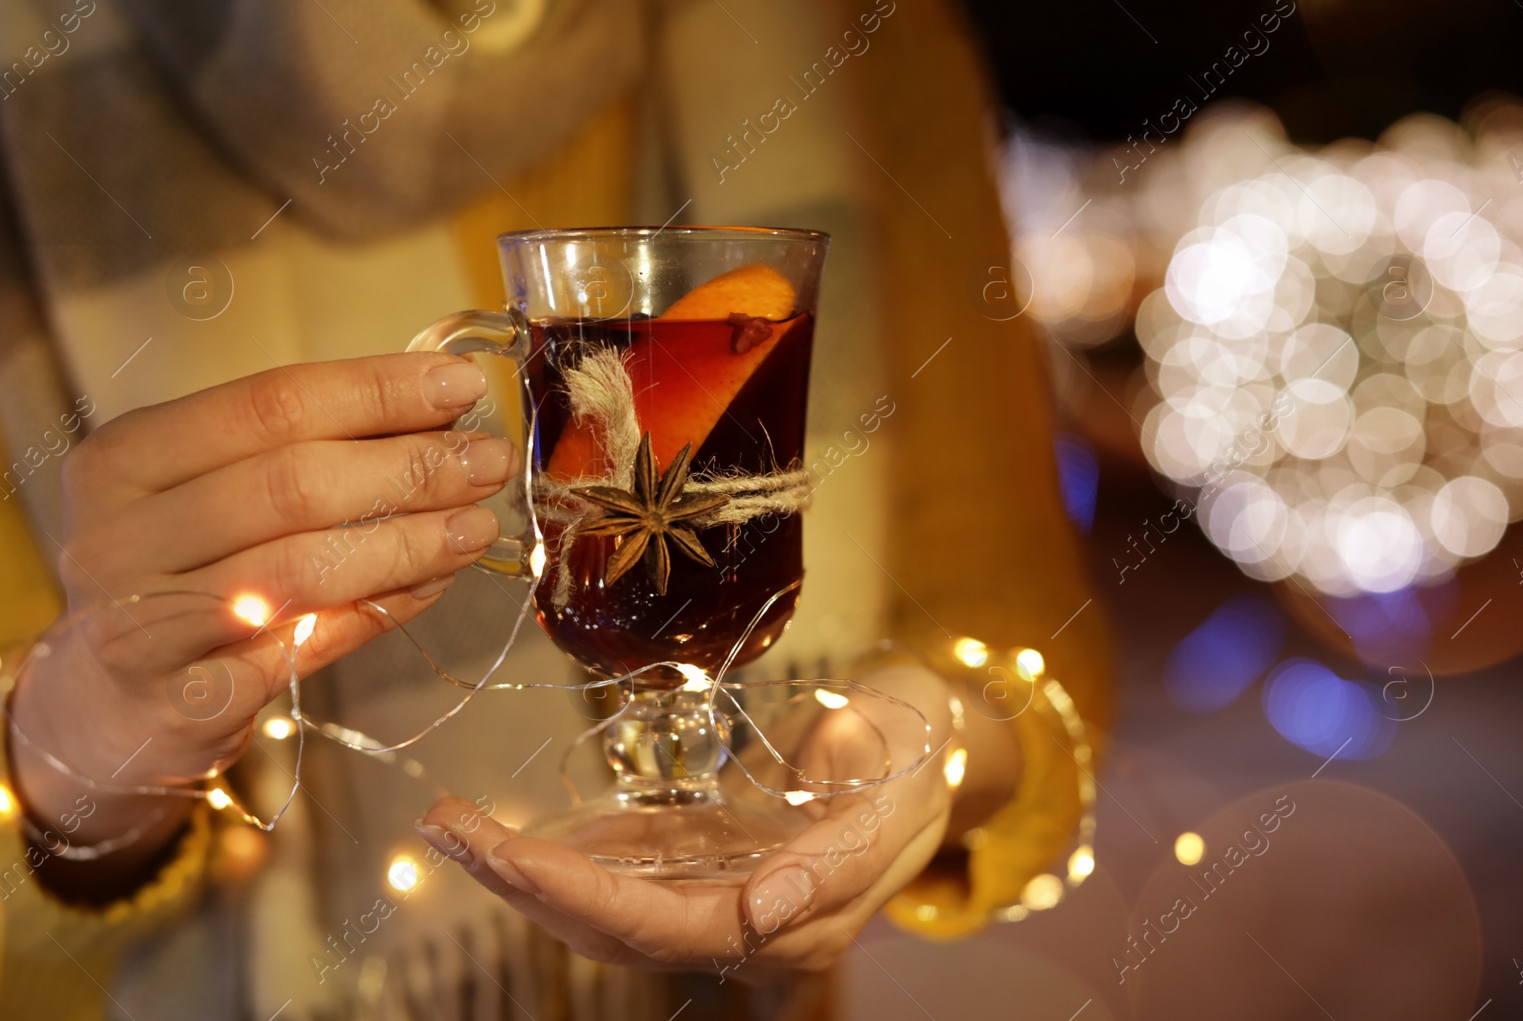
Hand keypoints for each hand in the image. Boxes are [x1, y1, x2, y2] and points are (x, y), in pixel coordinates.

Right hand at [10, 353, 510, 892]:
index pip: (269, 405)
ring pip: (305, 567)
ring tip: (477, 524)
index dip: (376, 391)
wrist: (110, 704)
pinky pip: (310, 643)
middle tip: (486, 461)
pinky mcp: (188, 700)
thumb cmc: (184, 571)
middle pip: (291, 485)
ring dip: (409, 541)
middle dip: (408, 467)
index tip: (461, 385)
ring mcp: (144, 625)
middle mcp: (118, 536)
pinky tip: (436, 582)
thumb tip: (441, 408)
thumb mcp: (215, 491)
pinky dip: (383, 608)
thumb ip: (309, 448)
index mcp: (126, 458)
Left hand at [417, 664, 955, 982]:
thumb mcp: (901, 782)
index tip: (515, 857)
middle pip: (618, 925)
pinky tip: (508, 834)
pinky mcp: (714, 860)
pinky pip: (626, 871)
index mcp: (797, 917)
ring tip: (452, 829)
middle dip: (526, 884)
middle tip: (448, 831)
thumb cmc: (922, 748)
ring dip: (526, 871)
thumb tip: (766, 914)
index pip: (664, 925)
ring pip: (609, 904)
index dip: (583, 897)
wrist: (934, 737)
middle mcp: (750, 923)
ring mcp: (727, 893)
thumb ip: (839, 855)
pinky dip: (566, 855)